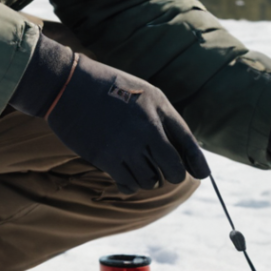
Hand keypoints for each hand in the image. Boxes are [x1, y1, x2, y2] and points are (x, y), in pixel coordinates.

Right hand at [10, 38, 209, 193]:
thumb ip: (163, 119)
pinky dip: (130, 185)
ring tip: (137, 165)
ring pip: (151, 181)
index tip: (202, 174)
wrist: (69, 85)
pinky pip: (128, 185)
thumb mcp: (144, 93)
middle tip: (162, 170)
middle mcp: (148, 129)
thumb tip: (180, 151)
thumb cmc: (108, 88)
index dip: (198, 162)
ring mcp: (127, 145)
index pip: (188, 143)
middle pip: (174, 170)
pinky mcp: (106, 158)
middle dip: (171, 173)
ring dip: (147, 178)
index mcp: (160, 108)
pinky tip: (125, 177)